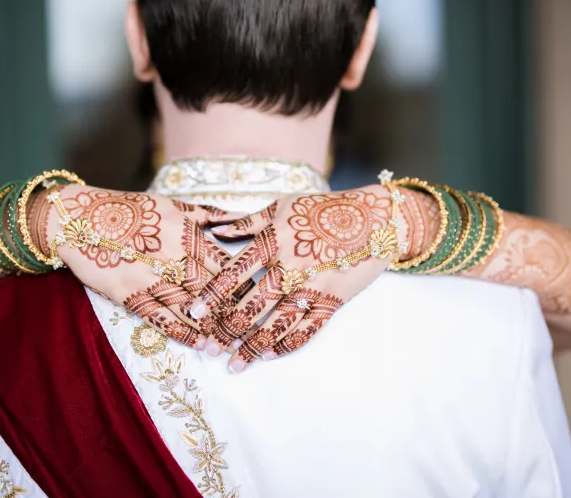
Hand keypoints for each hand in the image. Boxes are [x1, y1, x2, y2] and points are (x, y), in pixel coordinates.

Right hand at [43, 186, 238, 347]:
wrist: (78, 219)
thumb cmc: (128, 208)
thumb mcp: (171, 203)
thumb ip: (208, 213)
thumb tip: (239, 218)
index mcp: (186, 233)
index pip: (225, 264)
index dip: (245, 284)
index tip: (264, 298)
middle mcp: (173, 257)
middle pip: (213, 290)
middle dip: (236, 312)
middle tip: (256, 330)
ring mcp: (151, 278)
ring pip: (191, 309)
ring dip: (214, 330)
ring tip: (234, 345)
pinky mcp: (130, 295)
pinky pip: (163, 319)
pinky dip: (185, 334)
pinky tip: (202, 346)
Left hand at [190, 185, 405, 370]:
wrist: (377, 219)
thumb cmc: (325, 208)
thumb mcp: (283, 205)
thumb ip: (247, 220)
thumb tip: (214, 229)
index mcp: (273, 241)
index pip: (234, 272)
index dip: (212, 294)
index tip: (194, 313)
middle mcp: (289, 268)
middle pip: (251, 305)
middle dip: (227, 329)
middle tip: (208, 348)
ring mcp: (312, 287)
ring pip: (276, 324)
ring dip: (253, 347)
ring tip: (235, 364)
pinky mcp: (332, 301)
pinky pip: (307, 330)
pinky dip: (287, 345)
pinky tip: (269, 355)